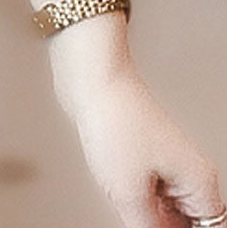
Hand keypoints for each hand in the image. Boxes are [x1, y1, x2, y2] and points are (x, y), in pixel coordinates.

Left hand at [62, 65, 223, 226]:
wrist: (90, 77)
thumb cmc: (115, 119)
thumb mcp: (128, 192)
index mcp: (200, 182)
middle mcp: (190, 173)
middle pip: (189, 223)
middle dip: (164, 226)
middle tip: (136, 215)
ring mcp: (167, 164)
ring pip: (166, 211)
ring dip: (148, 216)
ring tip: (125, 193)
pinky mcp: (144, 157)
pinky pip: (148, 194)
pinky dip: (136, 202)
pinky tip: (118, 191)